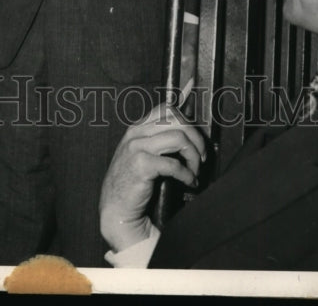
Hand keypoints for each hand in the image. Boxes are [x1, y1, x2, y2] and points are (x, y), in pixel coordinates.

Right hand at [99, 103, 206, 253]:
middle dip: (196, 138)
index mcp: (138, 128)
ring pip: (179, 138)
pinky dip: (187, 174)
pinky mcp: (141, 165)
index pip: (168, 110)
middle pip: (177, 120)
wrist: (115, 208)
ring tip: (194, 171)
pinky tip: (189, 182)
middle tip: (201, 156)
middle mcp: (136, 133)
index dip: (189, 123)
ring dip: (193, 156)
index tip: (198, 140)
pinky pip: (174, 164)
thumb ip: (160, 141)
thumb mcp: (142, 154)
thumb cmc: (131, 183)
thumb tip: (190, 133)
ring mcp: (137, 147)